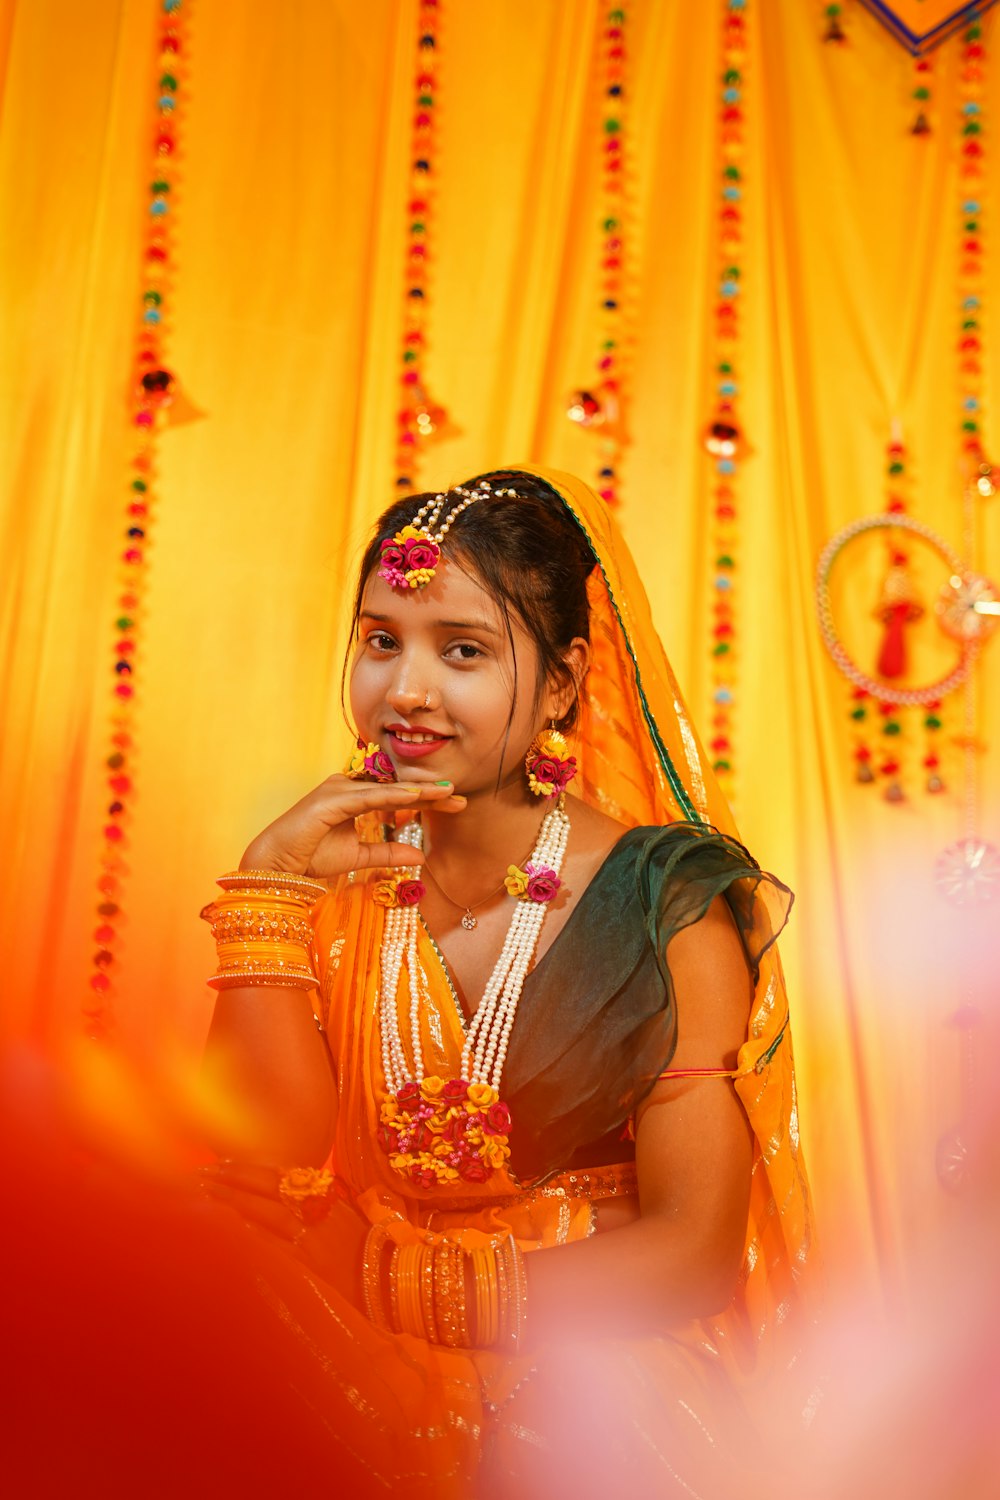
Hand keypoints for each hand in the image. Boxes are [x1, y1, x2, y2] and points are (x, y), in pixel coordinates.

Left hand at [199, 1161, 367, 1295]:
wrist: (395, 1276)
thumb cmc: (372, 1245)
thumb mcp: (347, 1212)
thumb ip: (318, 1200)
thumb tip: (285, 1192)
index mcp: (326, 1190)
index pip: (278, 1173)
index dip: (246, 1168)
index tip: (219, 1165)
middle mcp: (318, 1205)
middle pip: (266, 1185)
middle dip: (230, 1179)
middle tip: (199, 1175)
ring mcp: (313, 1231)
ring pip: (263, 1211)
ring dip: (229, 1203)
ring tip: (201, 1198)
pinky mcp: (309, 1260)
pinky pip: (271, 1244)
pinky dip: (247, 1235)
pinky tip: (224, 1230)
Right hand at [239, 774, 464, 878]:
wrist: (276, 866)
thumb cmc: (310, 857)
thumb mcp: (359, 856)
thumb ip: (388, 852)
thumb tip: (420, 855)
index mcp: (353, 796)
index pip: (397, 794)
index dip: (427, 798)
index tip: (455, 802)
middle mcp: (347, 786)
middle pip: (396, 786)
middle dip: (429, 792)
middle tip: (460, 795)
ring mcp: (339, 789)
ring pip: (387, 788)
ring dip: (418, 791)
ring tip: (447, 793)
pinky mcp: (331, 799)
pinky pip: (369, 797)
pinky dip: (394, 797)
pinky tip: (416, 798)